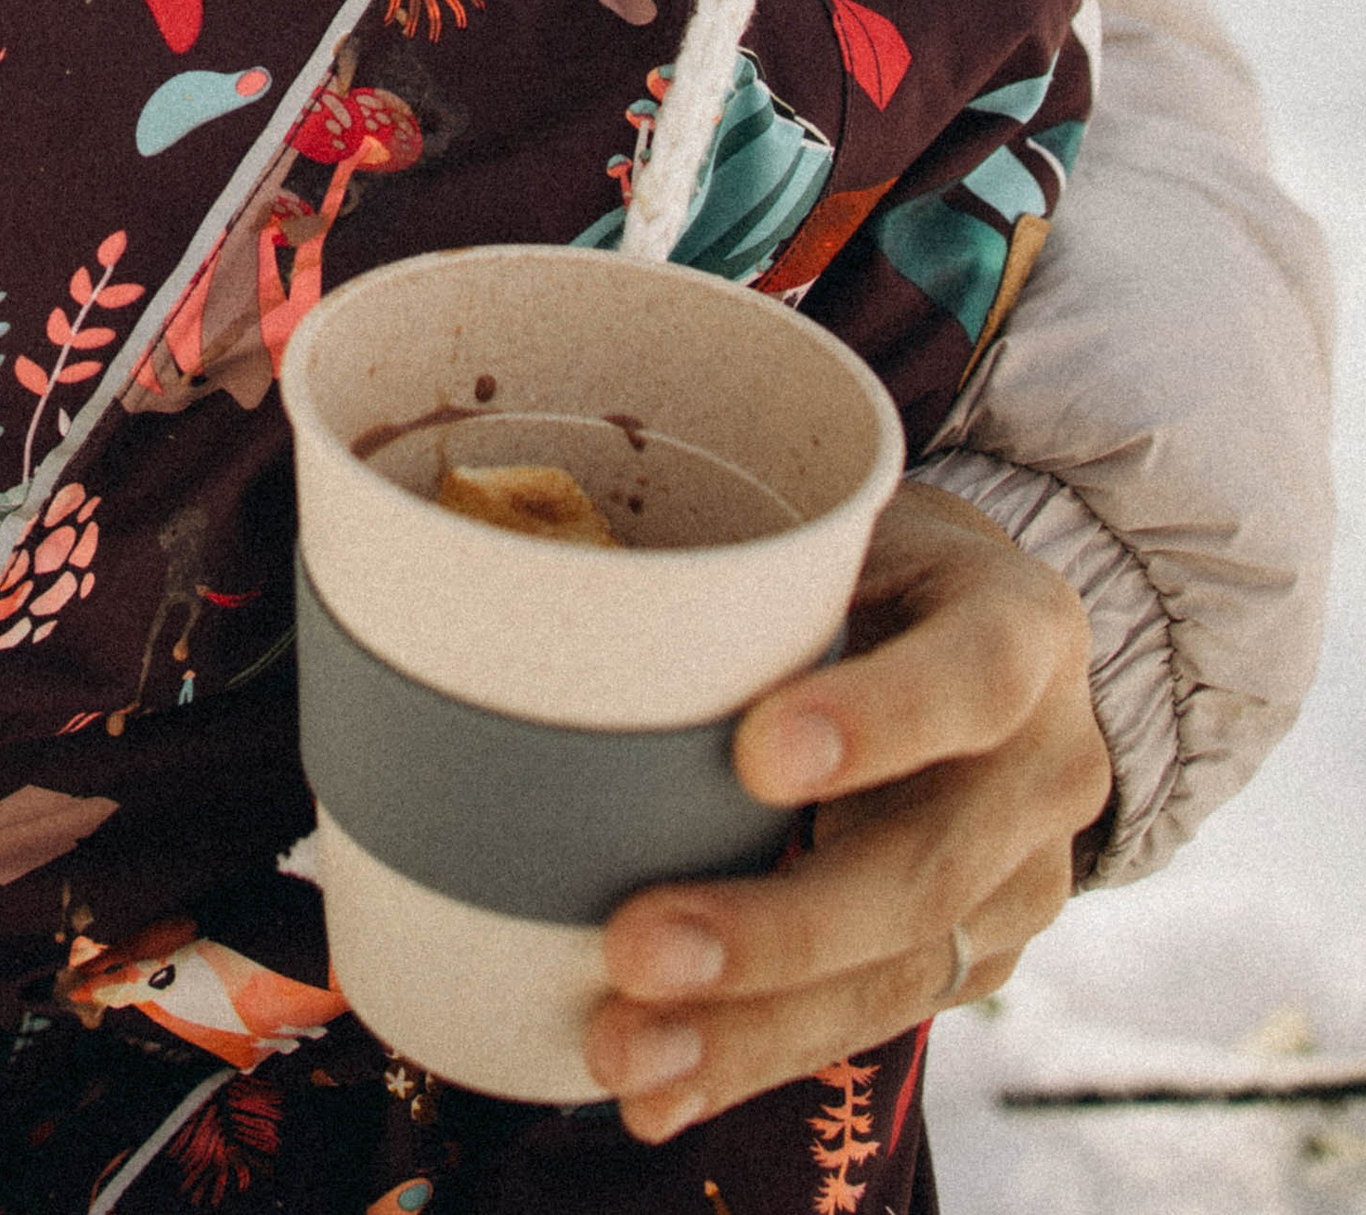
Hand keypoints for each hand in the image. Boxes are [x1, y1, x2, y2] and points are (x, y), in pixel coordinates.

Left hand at [585, 479, 1110, 1138]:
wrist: (987, 638)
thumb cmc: (873, 562)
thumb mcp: (845, 526)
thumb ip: (755, 569)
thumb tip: (570, 601)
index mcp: (1020, 626)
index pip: (973, 676)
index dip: (878, 721)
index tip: (756, 755)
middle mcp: (1046, 762)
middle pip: (925, 867)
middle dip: (777, 926)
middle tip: (637, 946)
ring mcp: (1024, 875)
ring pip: (897, 973)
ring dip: (751, 1025)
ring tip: (625, 1047)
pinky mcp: (983, 955)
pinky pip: (872, 1018)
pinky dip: (756, 1054)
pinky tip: (661, 1090)